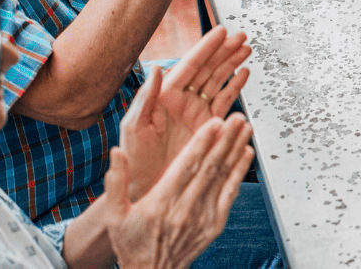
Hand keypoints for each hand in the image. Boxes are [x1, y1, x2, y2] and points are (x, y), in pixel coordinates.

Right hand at [99, 115, 254, 268]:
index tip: (214, 123)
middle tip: (236, 117)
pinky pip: (230, 194)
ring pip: (223, 177)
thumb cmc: (132, 243)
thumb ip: (116, 181)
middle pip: (209, 168)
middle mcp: (185, 209)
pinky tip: (246, 155)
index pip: (186, 167)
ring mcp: (203, 217)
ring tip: (245, 128)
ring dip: (236, 150)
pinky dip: (239, 173)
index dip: (202, 143)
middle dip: (225, 140)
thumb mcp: (115, 214)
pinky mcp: (215, 225)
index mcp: (161, 203)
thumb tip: (117, 152)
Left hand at [122, 26, 251, 198]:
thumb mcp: (134, 127)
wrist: (148, 188)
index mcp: (165, 98)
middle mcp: (182, 102)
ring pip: (218, 82)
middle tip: (240, 36)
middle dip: (225, 51)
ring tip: (246, 49)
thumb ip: (146, 97)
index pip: (189, 66)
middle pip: (207, 69)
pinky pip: (224, 102)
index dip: (206, 48)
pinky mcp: (208, 127)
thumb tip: (155, 68)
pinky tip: (243, 74)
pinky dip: (235, 87)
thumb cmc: (135, 160)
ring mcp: (196, 114)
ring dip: (232, 64)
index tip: (220, 32)